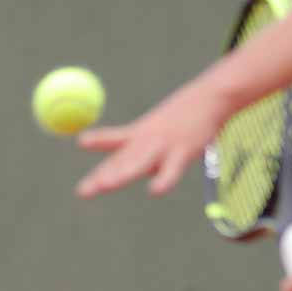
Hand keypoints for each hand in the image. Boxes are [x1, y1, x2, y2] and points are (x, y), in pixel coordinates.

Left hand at [76, 82, 235, 198]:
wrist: (210, 99)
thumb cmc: (184, 114)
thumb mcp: (158, 128)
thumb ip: (145, 148)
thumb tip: (141, 169)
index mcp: (139, 132)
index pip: (113, 143)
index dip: (95, 146)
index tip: (81, 145)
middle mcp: (147, 140)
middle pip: (120, 161)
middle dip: (101, 177)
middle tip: (83, 192)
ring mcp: (163, 146)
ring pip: (139, 164)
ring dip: (122, 174)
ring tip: (107, 185)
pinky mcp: (183, 152)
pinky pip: (172, 171)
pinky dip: (164, 181)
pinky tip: (155, 190)